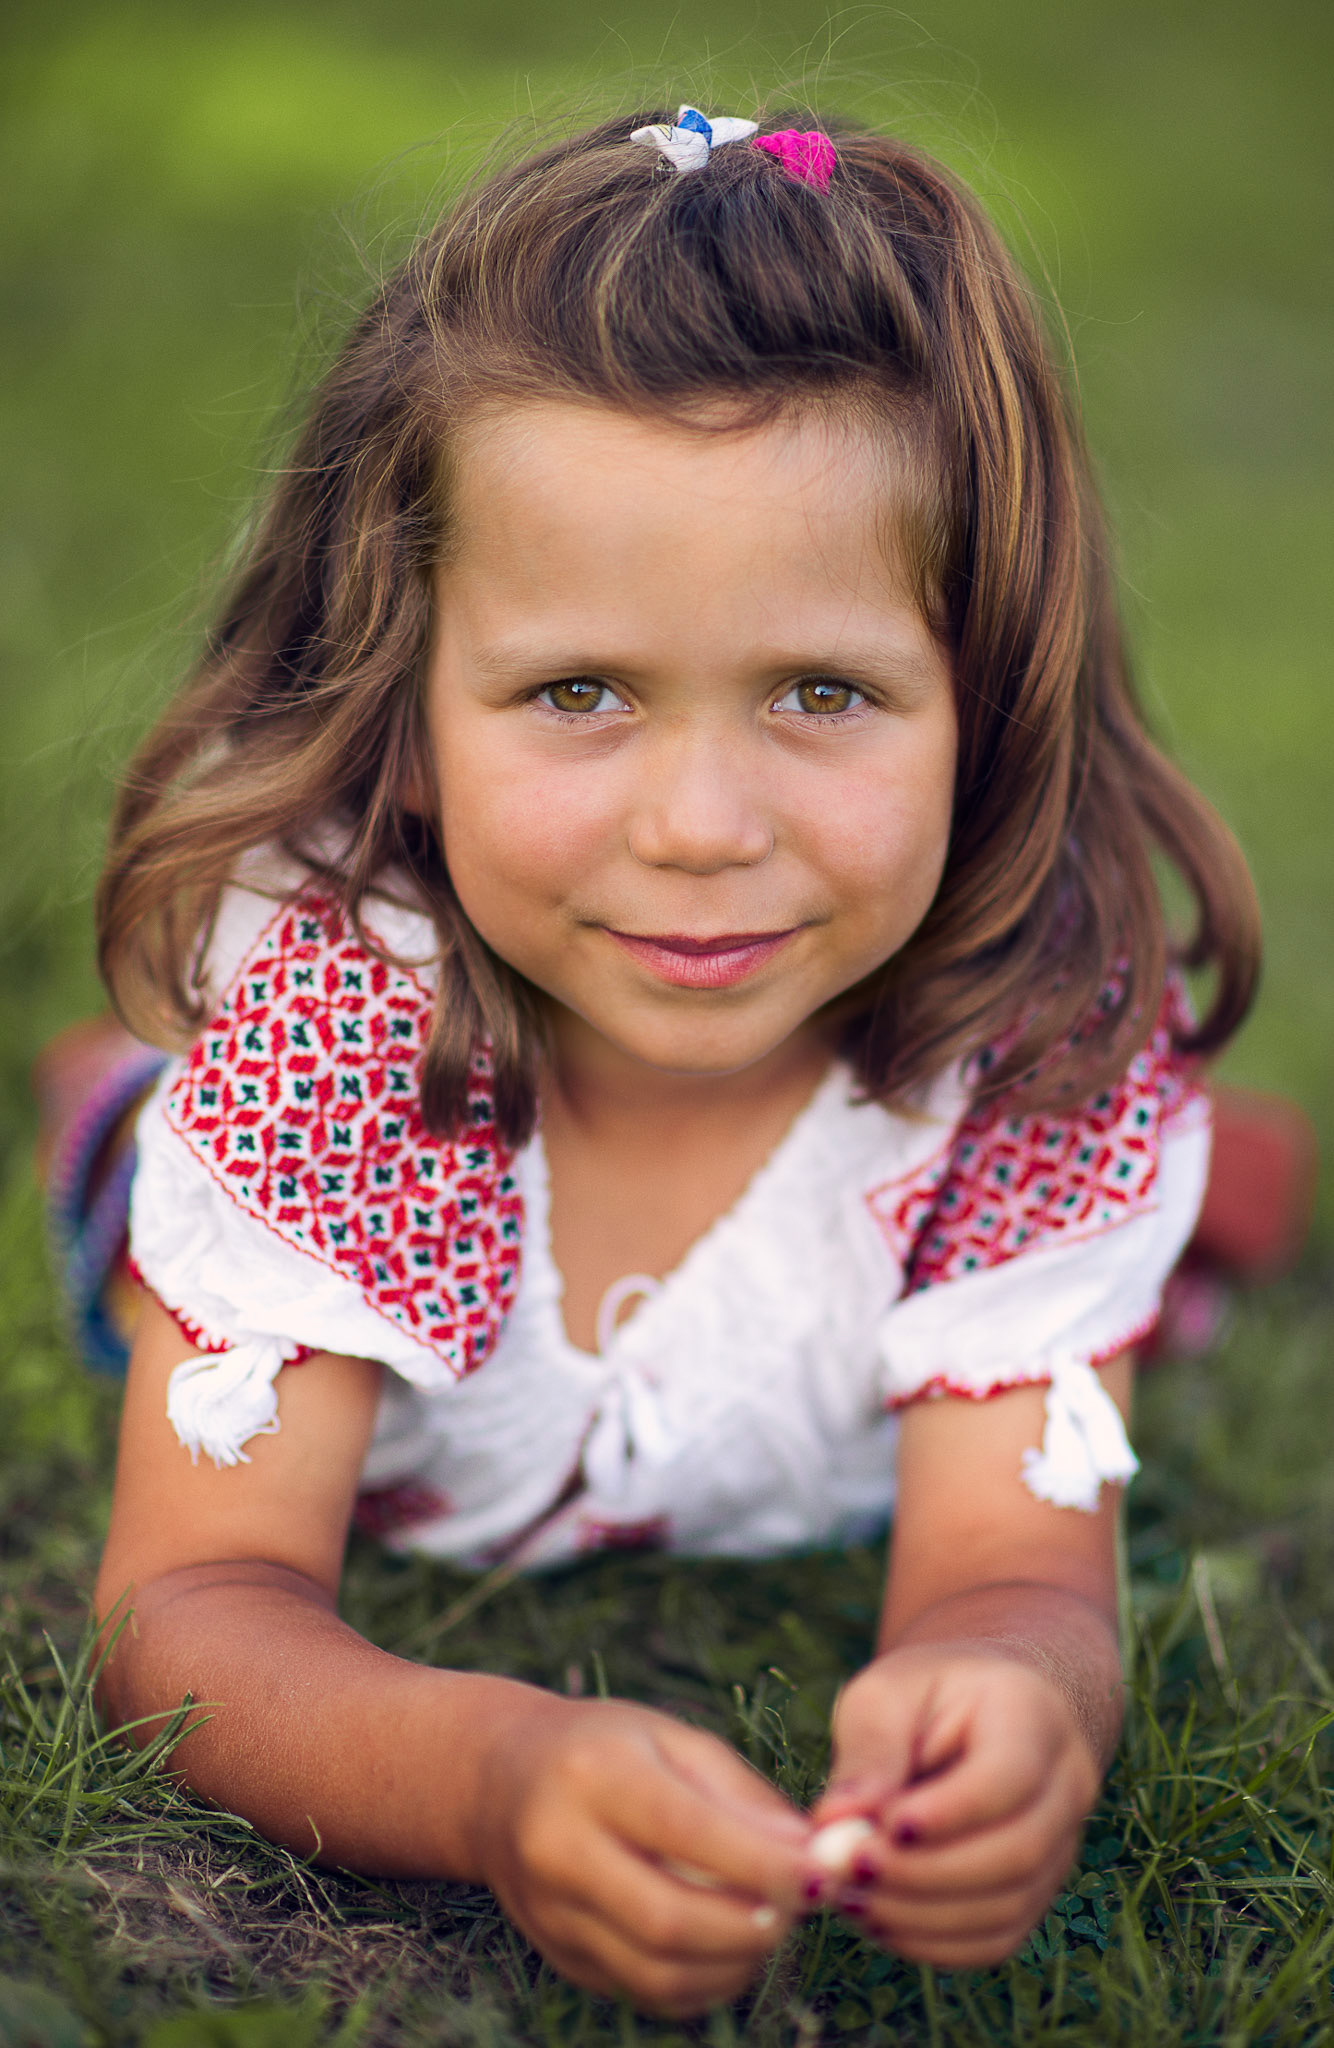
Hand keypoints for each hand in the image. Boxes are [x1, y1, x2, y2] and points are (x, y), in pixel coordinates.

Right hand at [475, 1694, 812, 2013]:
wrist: (498, 1782)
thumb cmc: (606, 1749)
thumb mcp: (671, 1739)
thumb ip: (741, 1795)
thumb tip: (812, 1855)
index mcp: (593, 1775)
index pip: (687, 1833)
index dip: (764, 1864)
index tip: (823, 1874)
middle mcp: (559, 1848)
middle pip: (670, 1919)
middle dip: (755, 1925)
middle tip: (804, 1906)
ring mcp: (551, 1911)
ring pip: (657, 1972)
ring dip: (736, 1963)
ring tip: (771, 1925)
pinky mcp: (558, 1954)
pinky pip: (643, 1991)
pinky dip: (702, 1982)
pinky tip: (730, 1949)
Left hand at [810, 1646, 1100, 1968]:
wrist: (983, 1710)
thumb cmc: (927, 1694)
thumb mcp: (887, 1693)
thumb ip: (868, 1751)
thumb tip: (834, 1824)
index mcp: (1033, 1715)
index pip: (1010, 1775)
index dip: (950, 1812)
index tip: (886, 1825)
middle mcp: (1065, 1786)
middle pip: (1016, 1851)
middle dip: (924, 1873)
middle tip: (849, 1869)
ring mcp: (1060, 1846)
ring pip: (1006, 1906)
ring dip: (920, 1915)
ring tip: (849, 1894)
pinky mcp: (1036, 1891)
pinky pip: (995, 1939)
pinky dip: (933, 1942)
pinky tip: (878, 1917)